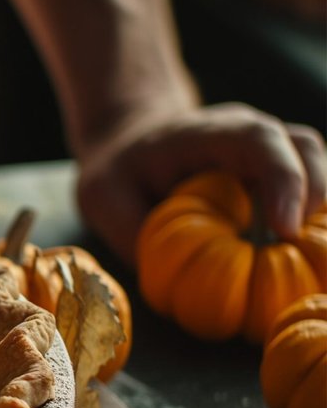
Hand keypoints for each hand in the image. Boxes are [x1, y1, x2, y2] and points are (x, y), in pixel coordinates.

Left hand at [75, 103, 325, 265]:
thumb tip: (168, 275)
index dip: (283, 180)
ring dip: (319, 212)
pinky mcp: (275, 179)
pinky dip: (312, 223)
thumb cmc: (118, 172)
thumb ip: (133, 231)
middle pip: (305, 148)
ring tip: (309, 259)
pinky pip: (309, 193)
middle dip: (316, 196)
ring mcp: (268, 154)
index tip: (286, 230)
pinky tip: (301, 258)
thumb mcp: (102, 197)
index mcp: (210, 132)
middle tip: (301, 248)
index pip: (260, 140)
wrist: (130, 146)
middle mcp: (250, 136)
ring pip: (316, 167)